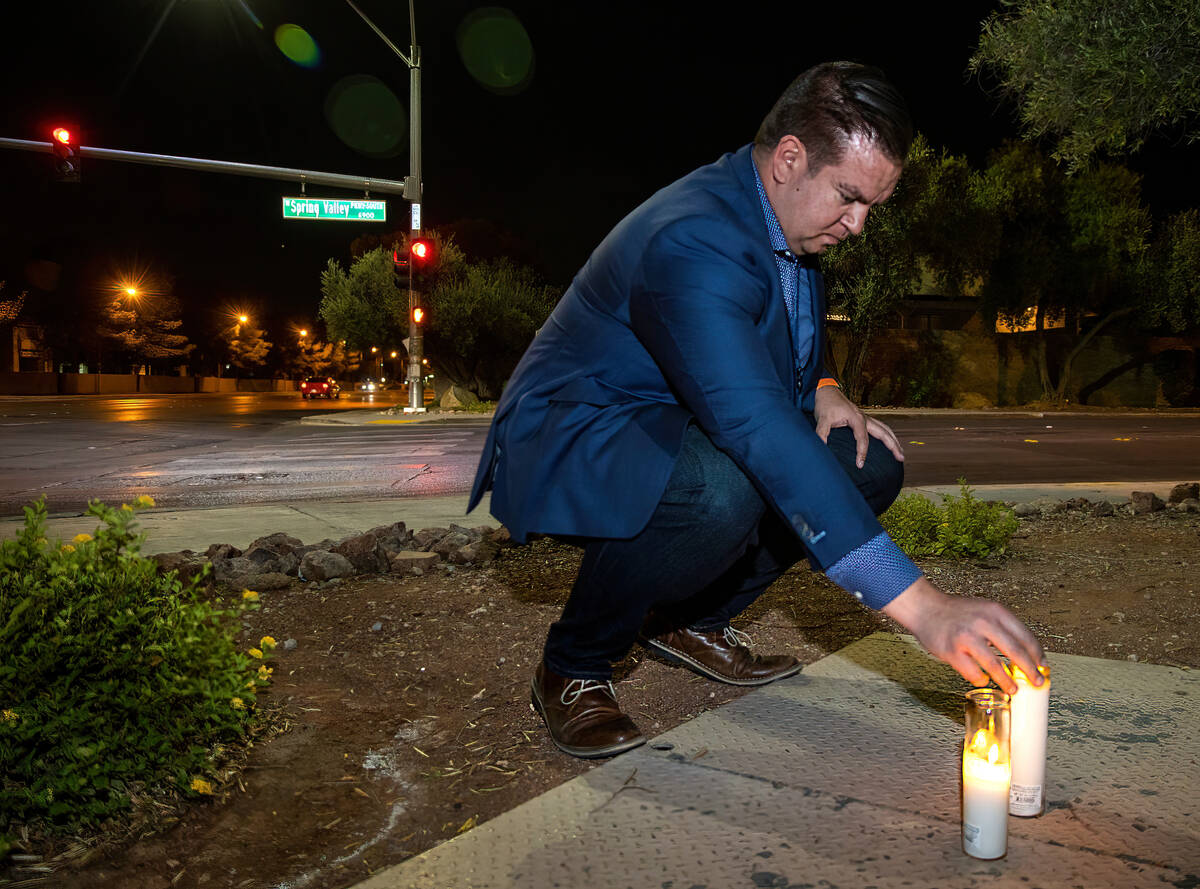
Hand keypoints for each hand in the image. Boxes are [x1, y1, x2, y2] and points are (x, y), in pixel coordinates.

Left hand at [813, 385, 903, 468]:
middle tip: (901, 458)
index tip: (860, 465)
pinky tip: (889, 443)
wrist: (826, 391)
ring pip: (884, 429)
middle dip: (893, 446)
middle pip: (883, 432)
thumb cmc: (825, 404)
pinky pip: (880, 427)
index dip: (862, 452)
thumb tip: (820, 446)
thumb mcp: (822, 419)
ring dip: (894, 440)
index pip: (863, 439)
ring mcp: (865, 417)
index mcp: (856, 418)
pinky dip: (887, 435)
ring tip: (901, 453)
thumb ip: (821, 433)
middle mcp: (864, 417)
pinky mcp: (864, 419)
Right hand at [881, 577, 1045, 694]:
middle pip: (1015, 652)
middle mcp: (983, 622)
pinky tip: (982, 680)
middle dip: (1030, 670)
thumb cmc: (956, 613)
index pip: (1025, 636)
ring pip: (995, 666)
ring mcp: (967, 637)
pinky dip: (981, 680)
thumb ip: (1002, 628)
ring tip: (1012, 689)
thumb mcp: (984, 610)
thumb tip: (1025, 654)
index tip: (1043, 666)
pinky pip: (973, 673)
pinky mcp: (952, 652)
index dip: (1037, 654)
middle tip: (1037, 682)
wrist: (925, 608)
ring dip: (1006, 681)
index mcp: (995, 611)